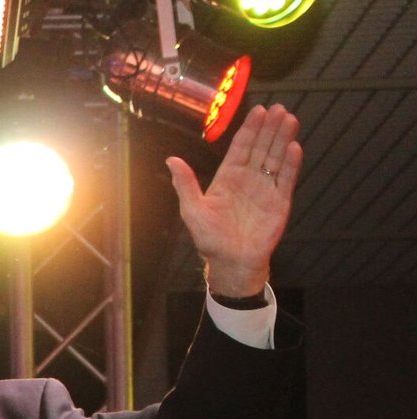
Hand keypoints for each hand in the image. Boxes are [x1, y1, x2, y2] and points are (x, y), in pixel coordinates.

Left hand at [166, 103, 301, 297]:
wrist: (231, 262)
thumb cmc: (209, 238)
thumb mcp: (192, 210)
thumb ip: (185, 184)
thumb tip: (171, 160)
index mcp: (227, 178)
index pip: (241, 147)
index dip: (250, 129)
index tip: (258, 110)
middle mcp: (248, 179)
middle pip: (261, 147)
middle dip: (270, 128)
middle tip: (279, 108)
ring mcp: (265, 188)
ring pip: (276, 158)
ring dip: (283, 139)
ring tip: (290, 119)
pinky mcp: (279, 201)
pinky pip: (286, 178)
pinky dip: (290, 163)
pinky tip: (294, 147)